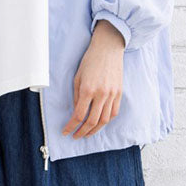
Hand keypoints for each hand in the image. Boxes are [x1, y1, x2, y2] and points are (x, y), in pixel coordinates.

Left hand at [61, 19, 125, 138]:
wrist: (108, 48)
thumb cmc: (90, 60)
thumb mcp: (77, 77)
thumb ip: (76, 96)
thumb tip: (76, 112)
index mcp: (88, 90)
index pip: (78, 115)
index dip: (71, 127)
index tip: (66, 132)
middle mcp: (101, 94)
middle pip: (92, 121)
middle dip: (82, 132)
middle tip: (76, 136)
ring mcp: (112, 94)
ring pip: (104, 120)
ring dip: (95, 130)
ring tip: (87, 133)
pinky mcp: (119, 93)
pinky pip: (114, 113)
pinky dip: (106, 121)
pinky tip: (100, 123)